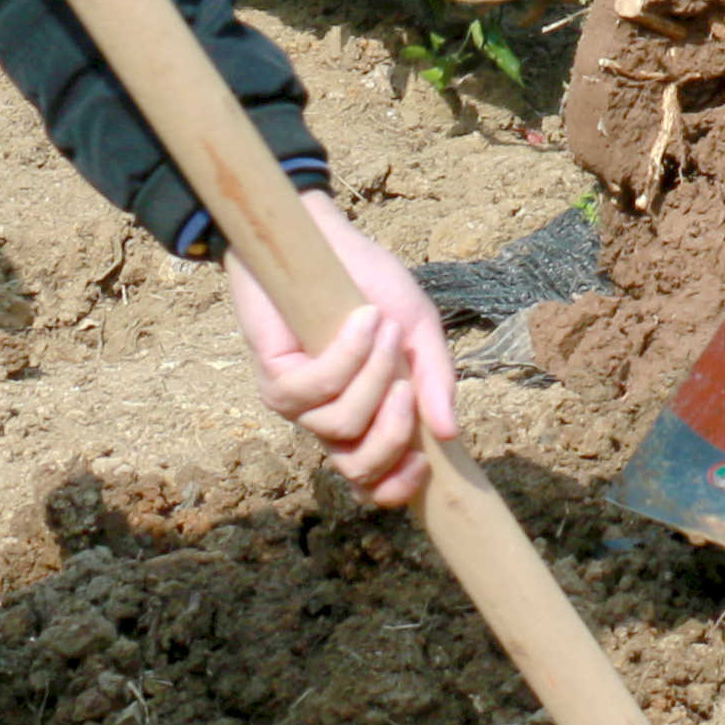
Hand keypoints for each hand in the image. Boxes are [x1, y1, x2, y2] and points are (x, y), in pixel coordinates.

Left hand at [221, 192, 460, 508]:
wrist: (320, 237)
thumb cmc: (368, 283)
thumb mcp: (419, 328)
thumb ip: (436, 380)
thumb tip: (450, 434)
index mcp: (365, 416)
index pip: (372, 481)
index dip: (396, 488)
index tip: (425, 465)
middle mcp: (328, 419)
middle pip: (357, 469)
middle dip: (392, 435)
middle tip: (407, 388)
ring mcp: (298, 403)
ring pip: (340, 427)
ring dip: (373, 377)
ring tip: (386, 330)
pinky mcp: (274, 376)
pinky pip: (315, 388)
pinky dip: (347, 355)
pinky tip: (363, 321)